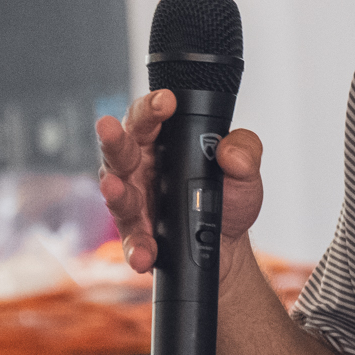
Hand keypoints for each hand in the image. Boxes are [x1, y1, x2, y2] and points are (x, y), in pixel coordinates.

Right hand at [95, 91, 265, 272]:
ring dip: (114, 191)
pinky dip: (137, 247)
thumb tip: (230, 151)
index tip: (166, 102)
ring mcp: (136, 203)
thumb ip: (245, 152)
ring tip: (114, 187)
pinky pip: (133, 241)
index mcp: (162, 143)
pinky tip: (144, 253)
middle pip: (121, 149)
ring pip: (117, 193)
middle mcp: (141, 169)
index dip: (151, 107)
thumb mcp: (246, 172)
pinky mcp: (138, 236)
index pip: (149, 118)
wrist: (227, 246)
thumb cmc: (227, 198)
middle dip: (114, 138)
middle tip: (108, 126)